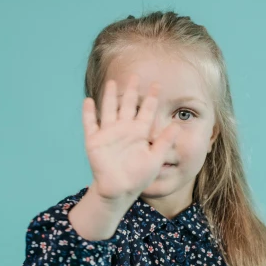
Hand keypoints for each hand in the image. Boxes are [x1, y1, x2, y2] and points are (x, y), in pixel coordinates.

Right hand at [82, 73, 180, 201]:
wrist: (120, 190)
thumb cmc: (139, 177)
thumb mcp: (156, 159)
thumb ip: (165, 142)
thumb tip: (177, 126)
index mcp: (139, 132)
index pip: (147, 110)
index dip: (152, 98)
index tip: (157, 84)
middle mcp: (124, 129)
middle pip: (128, 105)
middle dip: (131, 90)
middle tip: (135, 75)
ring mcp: (109, 134)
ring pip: (109, 109)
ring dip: (109, 96)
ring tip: (112, 82)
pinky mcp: (95, 141)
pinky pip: (90, 124)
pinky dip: (88, 113)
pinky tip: (88, 101)